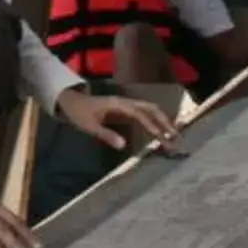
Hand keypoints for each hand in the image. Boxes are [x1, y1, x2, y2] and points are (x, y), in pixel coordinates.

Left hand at [58, 90, 176, 155]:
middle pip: (151, 109)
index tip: (161, 137)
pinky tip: (162, 135)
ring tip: (174, 138)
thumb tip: (124, 145)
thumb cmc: (79, 113)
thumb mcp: (89, 126)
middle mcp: (126, 103)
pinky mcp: (126, 111)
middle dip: (165, 122)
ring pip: (150, 111)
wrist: (71, 101)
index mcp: (118, 104)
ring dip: (163, 122)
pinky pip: (145, 116)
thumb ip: (106, 135)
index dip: (151, 125)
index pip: (140, 114)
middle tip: (176, 138)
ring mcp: (127, 106)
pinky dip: (155, 123)